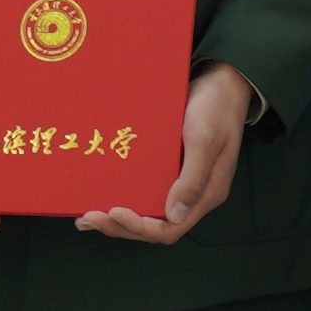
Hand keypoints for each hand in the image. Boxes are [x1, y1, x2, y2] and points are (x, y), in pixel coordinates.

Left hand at [76, 66, 259, 243]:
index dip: (140, 227)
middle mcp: (194, 195)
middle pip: (156, 226)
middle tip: (89, 217)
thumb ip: (193, 179)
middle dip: (122, 226)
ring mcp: (182, 183)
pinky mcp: (172, 170)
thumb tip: (173, 215)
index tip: (114, 211)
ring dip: (119, 218)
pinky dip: (125, 197)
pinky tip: (103, 193)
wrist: (222, 81)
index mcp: (206, 194)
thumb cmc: (215, 109)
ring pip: (149, 212)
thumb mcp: (204, 140)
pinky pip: (147, 192)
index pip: (171, 229)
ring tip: (88, 215)